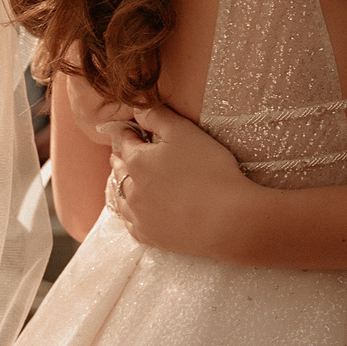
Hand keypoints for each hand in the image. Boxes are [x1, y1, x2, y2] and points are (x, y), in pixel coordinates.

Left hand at [106, 105, 256, 259]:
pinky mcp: (150, 237)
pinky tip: (131, 210)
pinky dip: (127, 212)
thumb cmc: (209, 171)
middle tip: (121, 151)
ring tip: (121, 178)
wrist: (227, 219)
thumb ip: (157, 116)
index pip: (124, 142)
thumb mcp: (184, 131)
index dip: (126, 132)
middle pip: (119, 169)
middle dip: (120, 157)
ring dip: (119, 185)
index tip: (127, 128)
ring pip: (120, 197)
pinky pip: (130, 223)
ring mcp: (139, 216)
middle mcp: (131, 190)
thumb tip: (136, 108)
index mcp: (137, 162)